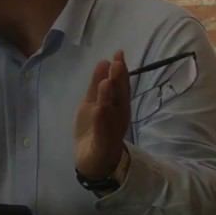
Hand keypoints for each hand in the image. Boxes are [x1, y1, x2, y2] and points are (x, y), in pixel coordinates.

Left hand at [73, 50, 130, 179]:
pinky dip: (102, 120)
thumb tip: (105, 61)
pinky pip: (103, 131)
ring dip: (110, 97)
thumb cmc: (95, 128)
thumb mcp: (94, 102)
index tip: (118, 54)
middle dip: (119, 80)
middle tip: (117, 62)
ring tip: (107, 82)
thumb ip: (98, 84)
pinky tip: (100, 108)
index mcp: (118, 105)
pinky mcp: (104, 144)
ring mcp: (112, 130)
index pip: (121, 85)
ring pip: (112, 112)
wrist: (95, 160)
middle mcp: (119, 116)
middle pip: (120, 96)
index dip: (120, 70)